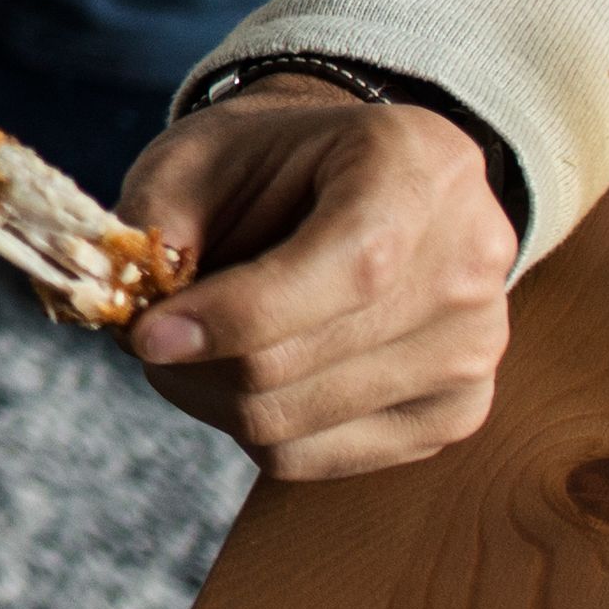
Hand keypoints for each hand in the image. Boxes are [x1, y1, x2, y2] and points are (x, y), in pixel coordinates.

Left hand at [122, 78, 514, 481]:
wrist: (358, 183)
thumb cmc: (273, 163)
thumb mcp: (204, 152)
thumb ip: (161, 218)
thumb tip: (137, 312)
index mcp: (418, 166)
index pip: (351, 268)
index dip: (237, 314)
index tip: (146, 333)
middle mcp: (468, 262)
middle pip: (304, 360)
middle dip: (193, 360)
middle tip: (147, 333)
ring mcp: (471, 349)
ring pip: (295, 422)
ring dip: (210, 395)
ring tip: (194, 345)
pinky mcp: (455, 413)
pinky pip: (316, 456)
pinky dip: (253, 425)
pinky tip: (248, 370)